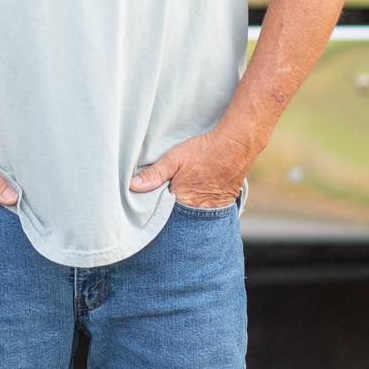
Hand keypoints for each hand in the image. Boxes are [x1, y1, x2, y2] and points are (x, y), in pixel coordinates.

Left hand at [129, 130, 250, 208]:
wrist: (236, 147)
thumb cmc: (204, 151)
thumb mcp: (175, 158)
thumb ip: (154, 174)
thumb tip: (133, 186)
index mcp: (182, 202)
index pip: (161, 216)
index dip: (153, 212)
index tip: (143, 209)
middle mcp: (197, 212)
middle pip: (176, 220)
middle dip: (167, 217)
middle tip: (158, 208)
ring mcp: (211, 212)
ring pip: (191, 220)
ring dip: (183, 215)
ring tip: (177, 205)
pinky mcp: (221, 208)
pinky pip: (205, 217)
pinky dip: (197, 212)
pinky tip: (192, 204)